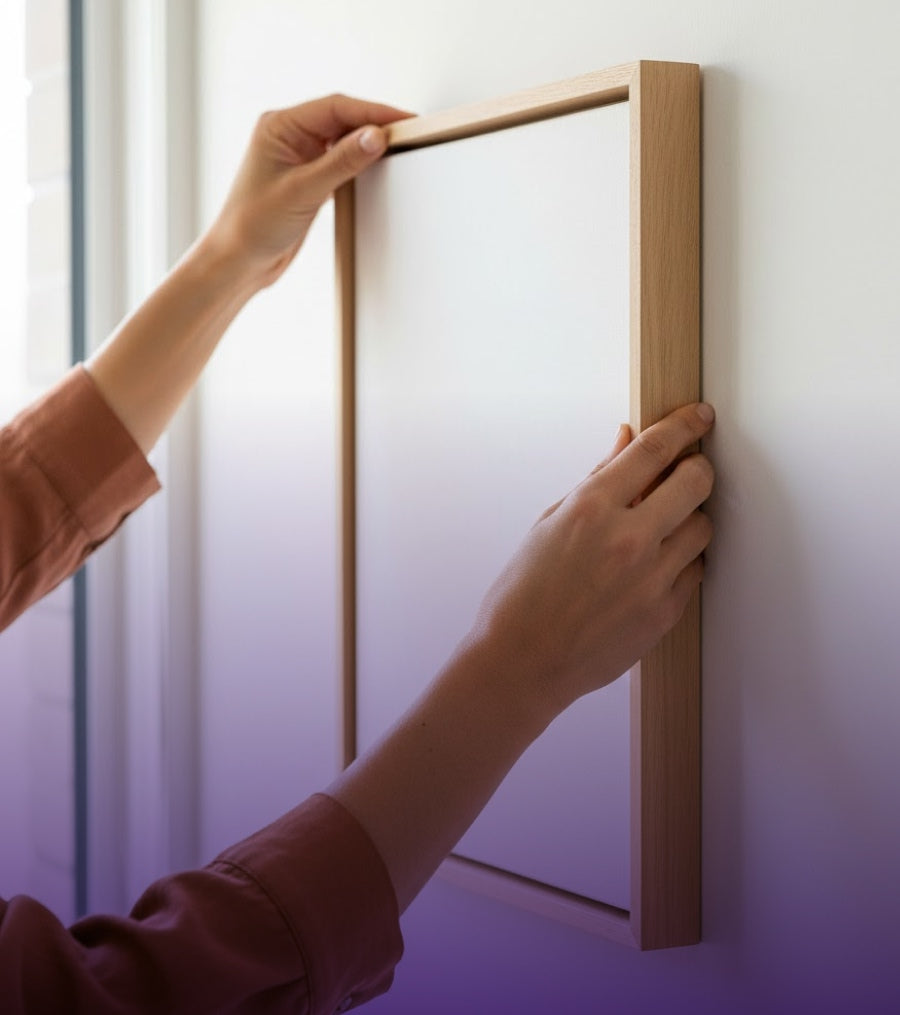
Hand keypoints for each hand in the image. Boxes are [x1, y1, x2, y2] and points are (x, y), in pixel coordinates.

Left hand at [208, 94, 411, 288]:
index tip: (403, 120)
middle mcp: (288, 136)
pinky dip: (358, 163)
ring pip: (342, 140)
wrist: (239, 262)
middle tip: (407, 134)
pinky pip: (339, 161)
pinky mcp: (307, 179)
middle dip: (373, 124)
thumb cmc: (252, 226)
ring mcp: (298, 157)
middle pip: (342, 119)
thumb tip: (375, 136)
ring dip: (367, 144)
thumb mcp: (303, 191)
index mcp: (279, 126)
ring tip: (397, 149)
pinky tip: (374, 168)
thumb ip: (342, 162)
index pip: (335, 108)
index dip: (373, 112)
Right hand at [470, 403, 714, 717]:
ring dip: (689, 517)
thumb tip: (624, 442)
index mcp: (592, 508)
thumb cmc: (523, 596)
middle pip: (696, 481)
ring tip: (662, 526)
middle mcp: (628, 539)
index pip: (654, 449)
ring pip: (703, 526)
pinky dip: (682, 560)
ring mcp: (652, 578)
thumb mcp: (550, 523)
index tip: (698, 416)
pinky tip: (654, 564)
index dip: (684, 425)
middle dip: (697, 468)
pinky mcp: (665, 612)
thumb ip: (596, 480)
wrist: (523, 662)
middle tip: (688, 470)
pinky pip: (694, 570)